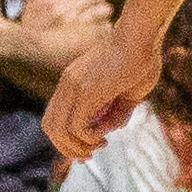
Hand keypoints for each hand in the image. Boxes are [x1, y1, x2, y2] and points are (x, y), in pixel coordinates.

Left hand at [45, 25, 157, 158]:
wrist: (141, 35)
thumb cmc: (142, 58)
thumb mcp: (130, 92)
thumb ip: (118, 111)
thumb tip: (109, 130)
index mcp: (72, 83)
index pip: (55, 117)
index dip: (66, 138)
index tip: (90, 147)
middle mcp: (67, 86)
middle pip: (50, 127)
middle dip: (68, 148)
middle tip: (89, 155)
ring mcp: (74, 88)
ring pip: (59, 130)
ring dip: (77, 147)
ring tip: (99, 147)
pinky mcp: (87, 92)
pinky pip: (76, 125)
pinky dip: (88, 137)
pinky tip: (103, 136)